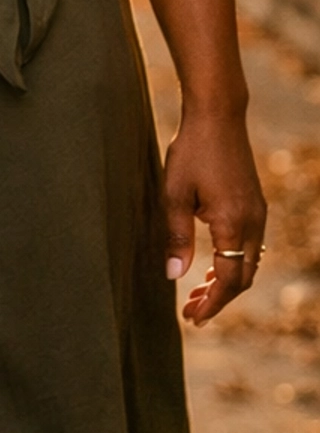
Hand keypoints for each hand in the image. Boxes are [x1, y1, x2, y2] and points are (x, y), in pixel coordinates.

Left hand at [164, 105, 266, 324]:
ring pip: (248, 262)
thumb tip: (174, 276)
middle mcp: (253, 222)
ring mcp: (258, 213)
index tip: (192, 317)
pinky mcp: (255, 204)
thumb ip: (176, 237)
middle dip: (218, 299)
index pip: (227, 280)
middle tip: (192, 311)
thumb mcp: (175, 194)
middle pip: (242, 277)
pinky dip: (233, 261)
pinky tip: (212, 263)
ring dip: (226, 281)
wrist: (218, 115)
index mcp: (234, 223)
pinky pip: (250, 245)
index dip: (211, 303)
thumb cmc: (192, 151)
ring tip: (198, 292)